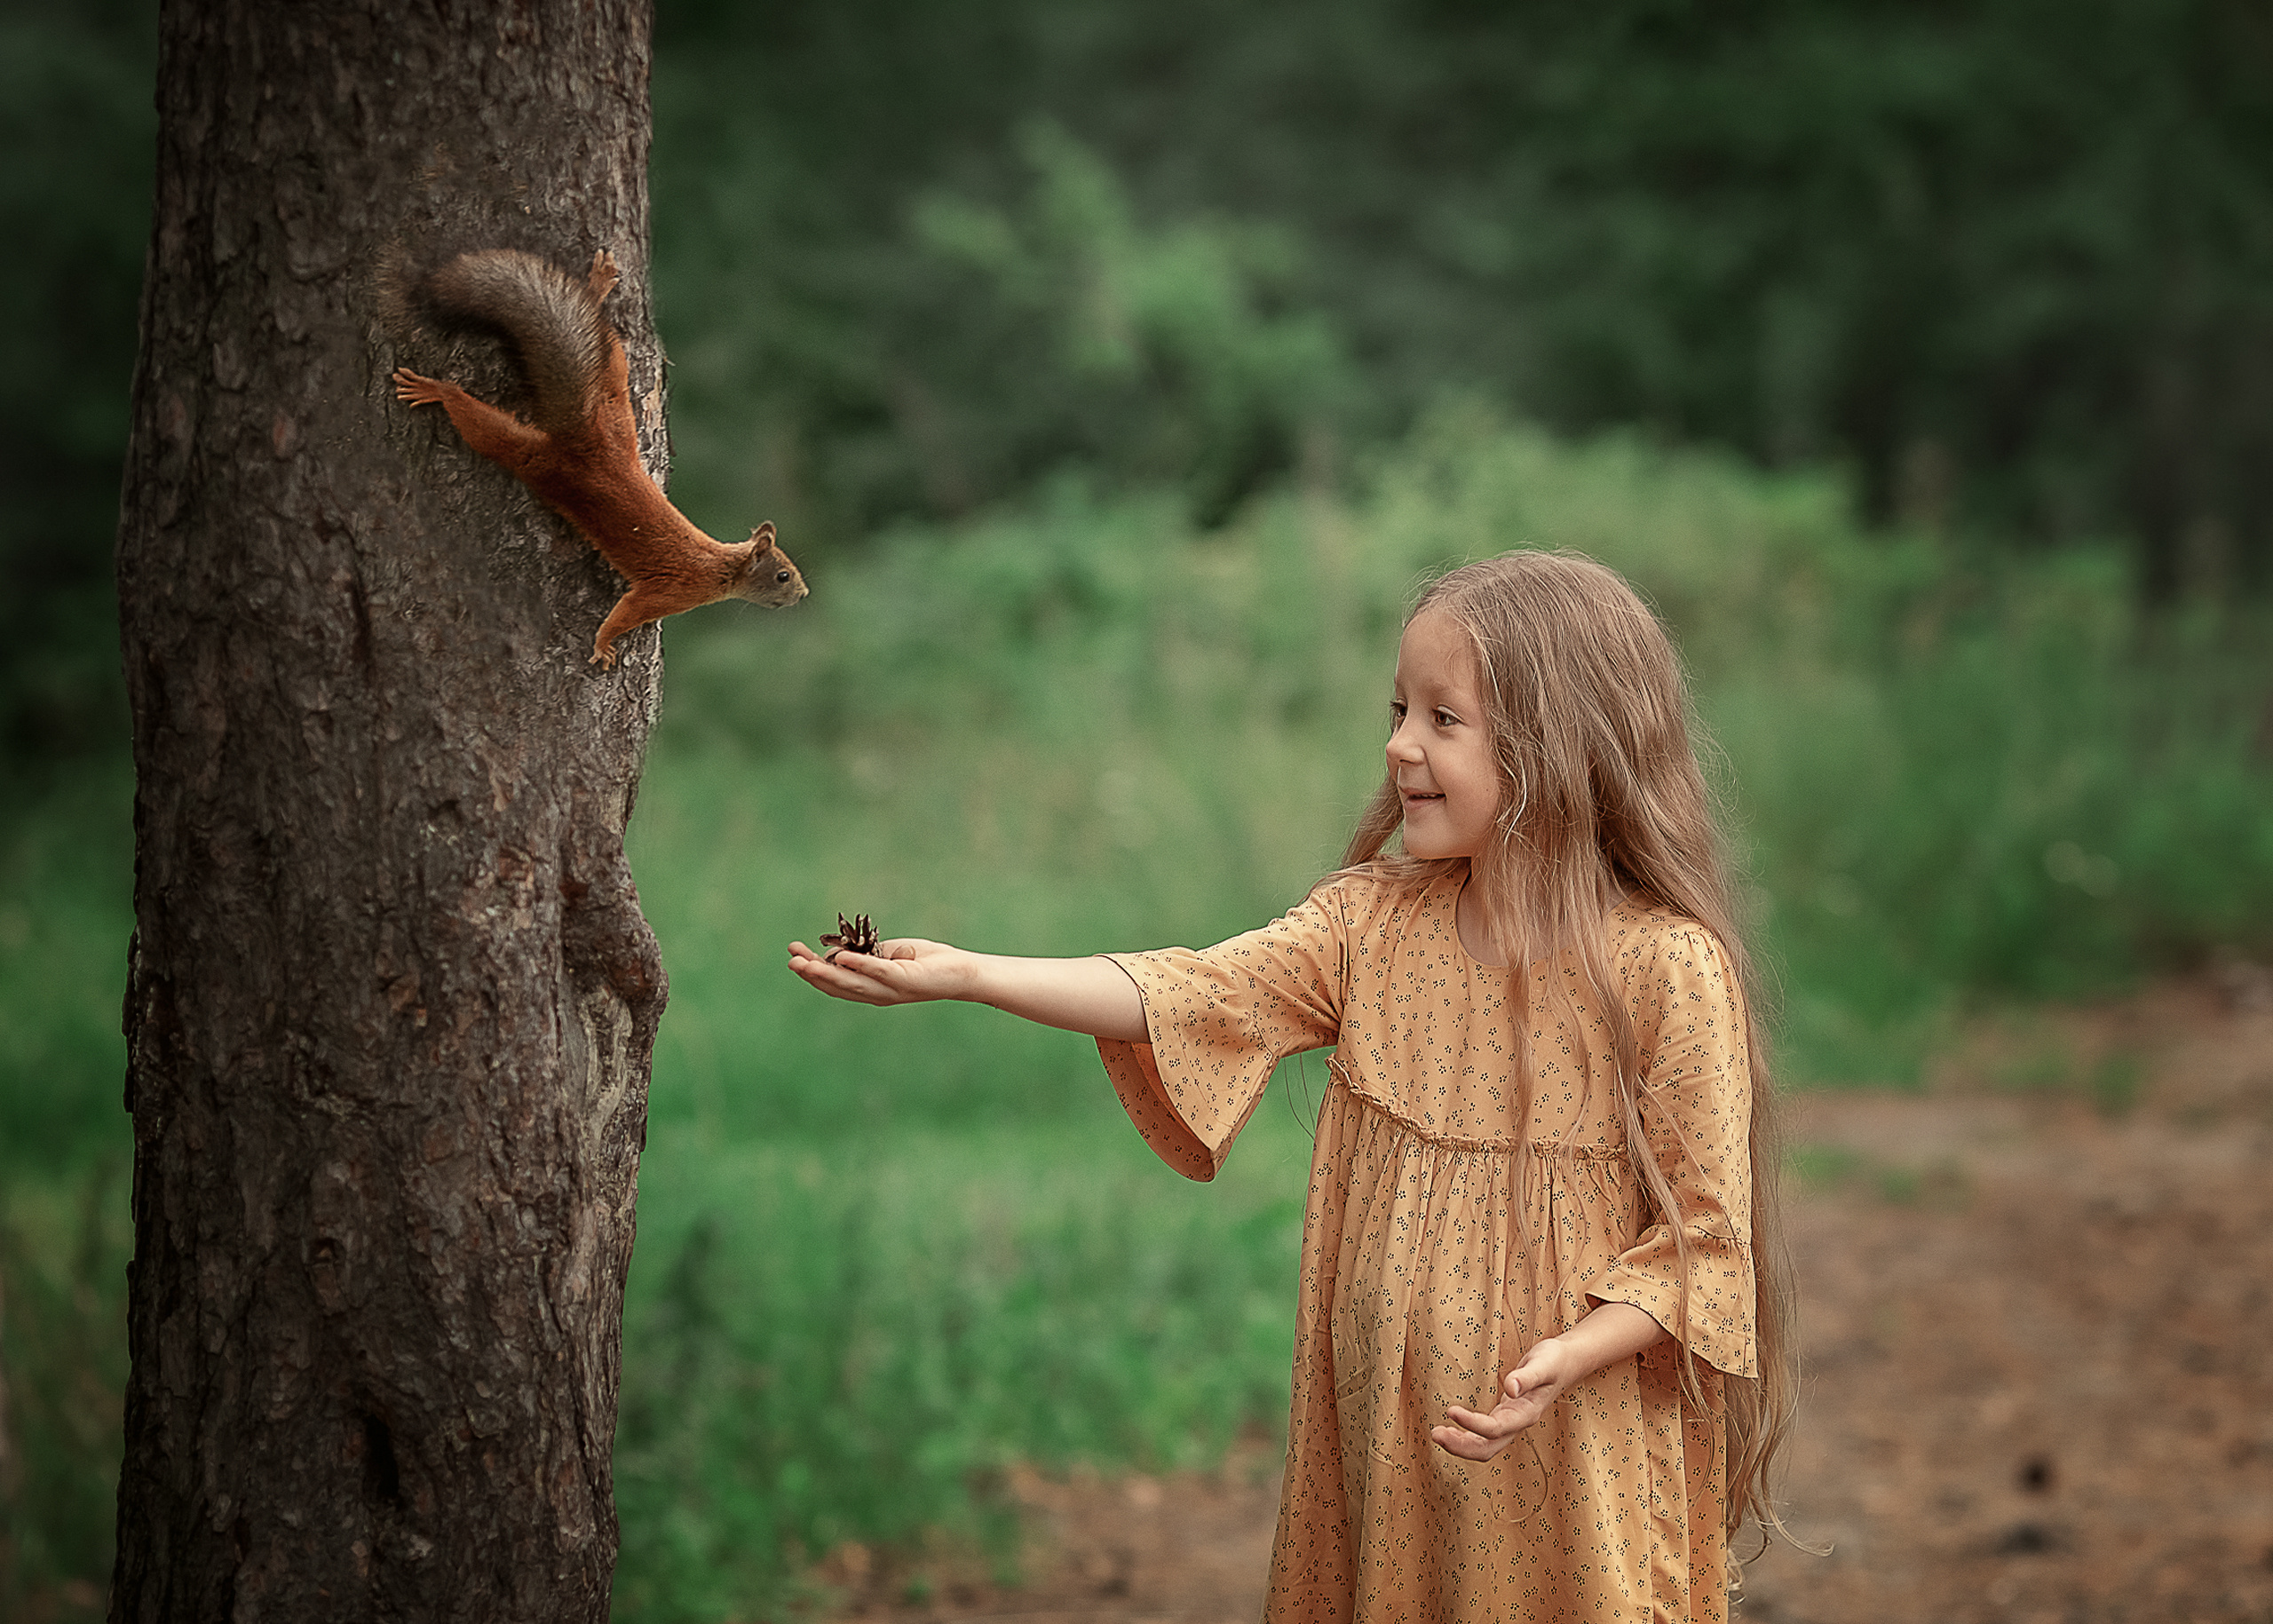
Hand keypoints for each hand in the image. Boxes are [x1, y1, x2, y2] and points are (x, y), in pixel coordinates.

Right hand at [786, 937, 966, 1005]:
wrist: (962, 973)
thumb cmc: (929, 962)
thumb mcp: (890, 955)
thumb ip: (865, 956)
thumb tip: (836, 954)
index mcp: (872, 990)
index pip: (835, 983)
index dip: (812, 972)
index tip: (793, 954)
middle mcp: (878, 995)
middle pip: (837, 987)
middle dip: (811, 974)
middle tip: (790, 960)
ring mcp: (891, 990)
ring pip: (851, 984)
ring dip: (825, 973)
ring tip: (804, 962)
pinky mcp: (906, 979)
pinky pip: (878, 972)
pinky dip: (858, 965)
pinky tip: (840, 957)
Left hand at [1430, 1337, 1581, 1461]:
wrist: (1565, 1363)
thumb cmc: (1554, 1361)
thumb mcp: (1544, 1364)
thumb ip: (1527, 1376)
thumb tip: (1511, 1387)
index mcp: (1527, 1414)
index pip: (1495, 1428)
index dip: (1472, 1424)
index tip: (1450, 1411)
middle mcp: (1518, 1424)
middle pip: (1488, 1448)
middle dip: (1461, 1446)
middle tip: (1435, 1434)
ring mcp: (1511, 1423)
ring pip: (1485, 1446)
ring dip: (1460, 1444)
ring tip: (1437, 1434)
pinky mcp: (1505, 1417)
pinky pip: (1484, 1436)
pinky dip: (1466, 1436)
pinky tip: (1451, 1429)